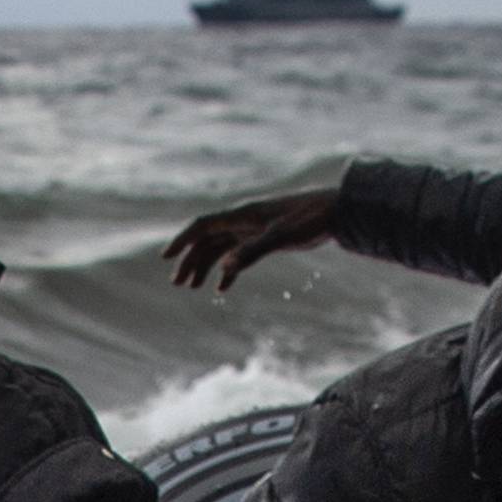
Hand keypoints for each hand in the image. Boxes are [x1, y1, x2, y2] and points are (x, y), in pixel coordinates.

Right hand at [163, 187, 341, 292]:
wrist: (335, 212)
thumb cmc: (308, 220)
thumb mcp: (279, 238)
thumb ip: (251, 252)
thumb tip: (224, 270)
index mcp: (242, 215)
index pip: (202, 226)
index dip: (182, 241)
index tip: (166, 258)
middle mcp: (243, 220)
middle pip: (207, 240)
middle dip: (190, 261)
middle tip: (178, 284)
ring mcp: (253, 229)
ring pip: (221, 248)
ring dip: (206, 266)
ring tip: (193, 288)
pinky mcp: (266, 238)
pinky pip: (238, 254)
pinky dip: (228, 270)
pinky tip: (222, 288)